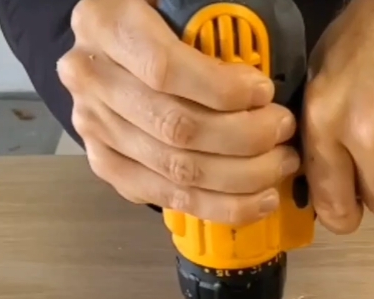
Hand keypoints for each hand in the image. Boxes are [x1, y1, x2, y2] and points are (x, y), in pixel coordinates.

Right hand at [57, 0, 299, 223]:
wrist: (112, 45)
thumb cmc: (157, 16)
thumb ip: (206, 18)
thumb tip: (255, 55)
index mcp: (104, 23)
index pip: (165, 70)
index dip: (221, 89)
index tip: (263, 92)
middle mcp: (91, 78)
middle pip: (176, 128)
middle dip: (244, 137)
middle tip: (283, 129)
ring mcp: (95, 128)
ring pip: (178, 171)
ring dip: (242, 176)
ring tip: (280, 163)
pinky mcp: (108, 166)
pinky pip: (170, 197)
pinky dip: (222, 206)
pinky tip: (259, 200)